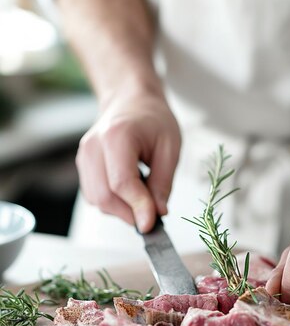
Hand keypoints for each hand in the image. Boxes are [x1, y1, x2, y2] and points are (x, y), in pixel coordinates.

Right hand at [76, 90, 180, 231]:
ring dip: (121, 210)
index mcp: (116, 136)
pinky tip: (130, 192)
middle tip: (152, 217)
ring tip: (143, 198)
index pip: (121, 183)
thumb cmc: (153, 120)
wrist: (130, 101)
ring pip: (97, 200)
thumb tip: (157, 214)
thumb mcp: (170, 148)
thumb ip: (163, 183)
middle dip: (129, 214)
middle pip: (104, 196)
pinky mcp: (83, 166)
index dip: (137, 207)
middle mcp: (93, 147)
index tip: (152, 224)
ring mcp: (84, 156)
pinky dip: (113, 203)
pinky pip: (94, 196)